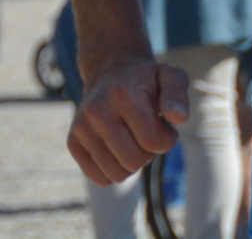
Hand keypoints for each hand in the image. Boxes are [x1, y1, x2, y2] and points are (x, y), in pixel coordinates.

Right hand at [67, 56, 189, 185]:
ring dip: (132, 162)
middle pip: (134, 161)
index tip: (163, 124)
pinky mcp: (73, 143)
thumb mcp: (169, 77)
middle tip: (146, 132)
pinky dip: (114, 170)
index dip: (166, 139)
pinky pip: (101, 179)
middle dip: (148, 152)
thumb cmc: (147, 81)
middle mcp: (96, 111)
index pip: (154, 142)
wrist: (111, 73)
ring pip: (118, 175)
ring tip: (131, 138)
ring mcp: (81, 128)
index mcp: (122, 94)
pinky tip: (117, 148)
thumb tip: (178, 117)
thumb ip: (178, 94)